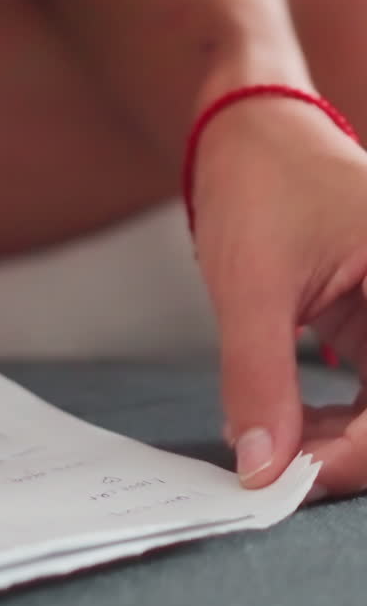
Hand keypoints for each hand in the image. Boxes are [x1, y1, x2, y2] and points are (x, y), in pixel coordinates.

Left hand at [193, 97, 366, 497]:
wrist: (249, 129)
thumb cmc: (259, 182)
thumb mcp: (251, 285)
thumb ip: (259, 379)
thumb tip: (262, 469)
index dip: (358, 453)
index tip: (294, 476)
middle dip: (345, 450)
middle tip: (277, 468)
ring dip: (337, 438)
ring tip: (273, 441)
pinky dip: (333, 416)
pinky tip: (286, 422)